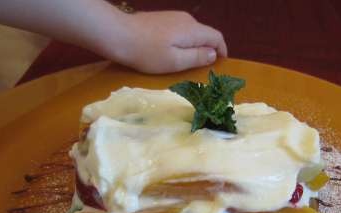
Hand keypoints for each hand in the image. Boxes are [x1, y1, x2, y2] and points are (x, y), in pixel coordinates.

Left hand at [106, 11, 227, 73]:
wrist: (118, 34)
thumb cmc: (147, 52)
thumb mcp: (175, 61)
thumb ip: (197, 57)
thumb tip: (213, 54)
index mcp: (192, 30)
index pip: (216, 37)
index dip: (222, 50)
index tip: (221, 64)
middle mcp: (186, 19)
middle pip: (204, 34)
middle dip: (207, 50)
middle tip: (202, 68)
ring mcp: (173, 17)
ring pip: (192, 33)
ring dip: (194, 46)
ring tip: (186, 63)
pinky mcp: (162, 19)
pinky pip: (180, 31)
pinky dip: (182, 42)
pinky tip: (171, 52)